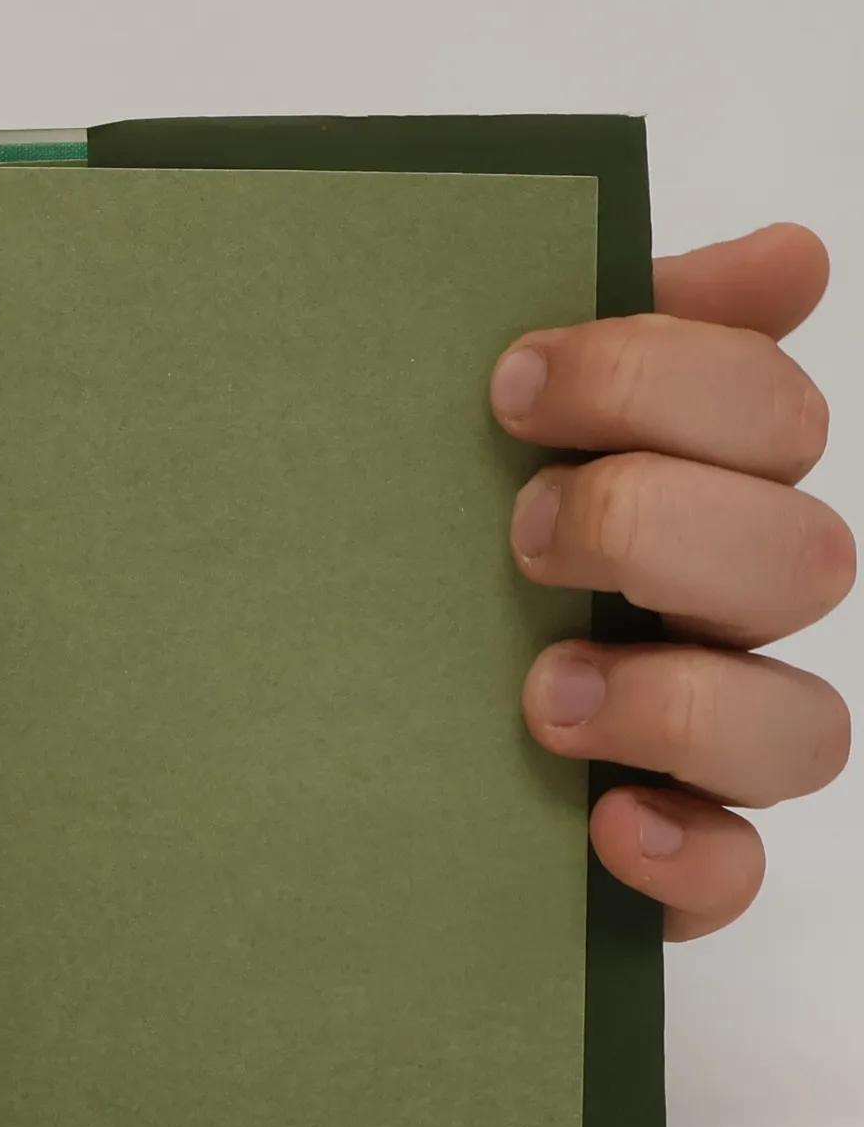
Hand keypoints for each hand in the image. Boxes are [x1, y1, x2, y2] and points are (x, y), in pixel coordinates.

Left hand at [491, 224, 852, 938]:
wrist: (321, 718)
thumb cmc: (425, 550)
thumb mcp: (477, 431)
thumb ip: (604, 328)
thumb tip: (792, 255)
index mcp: (687, 485)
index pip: (763, 408)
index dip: (660, 378)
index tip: (509, 383)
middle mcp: (718, 610)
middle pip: (805, 557)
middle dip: (660, 529)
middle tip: (522, 532)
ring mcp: (705, 739)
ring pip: (804, 728)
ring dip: (679, 702)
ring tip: (544, 694)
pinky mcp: (673, 854)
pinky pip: (740, 871)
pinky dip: (690, 853)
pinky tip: (608, 823)